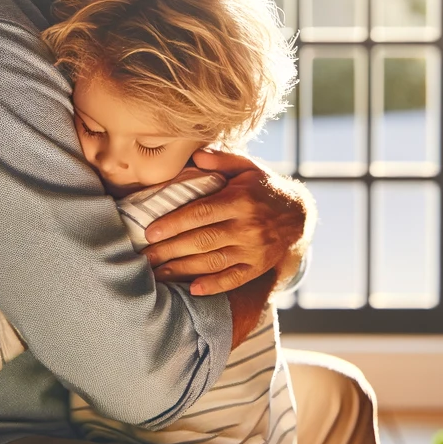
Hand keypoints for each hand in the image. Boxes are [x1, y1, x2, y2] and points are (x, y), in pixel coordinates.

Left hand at [144, 150, 311, 295]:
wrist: (298, 215)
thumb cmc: (263, 188)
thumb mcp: (247, 167)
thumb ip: (222, 159)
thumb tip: (196, 154)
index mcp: (241, 200)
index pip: (201, 213)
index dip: (174, 224)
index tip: (150, 232)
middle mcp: (248, 226)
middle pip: (202, 240)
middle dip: (169, 250)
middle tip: (143, 258)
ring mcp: (254, 249)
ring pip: (213, 262)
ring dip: (182, 270)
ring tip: (157, 274)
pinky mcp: (258, 267)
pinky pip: (234, 279)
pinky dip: (214, 286)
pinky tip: (193, 289)